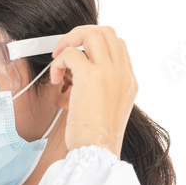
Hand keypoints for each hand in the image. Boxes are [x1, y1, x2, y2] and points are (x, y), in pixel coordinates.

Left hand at [48, 25, 136, 157]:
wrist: (97, 152)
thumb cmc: (97, 139)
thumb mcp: (110, 109)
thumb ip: (104, 89)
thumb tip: (80, 77)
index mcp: (129, 81)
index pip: (117, 45)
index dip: (95, 45)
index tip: (79, 58)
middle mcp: (122, 73)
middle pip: (106, 31)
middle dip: (81, 35)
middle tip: (66, 51)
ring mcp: (108, 72)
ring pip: (90, 33)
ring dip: (68, 42)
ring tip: (59, 62)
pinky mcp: (89, 77)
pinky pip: (70, 53)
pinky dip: (58, 62)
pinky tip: (56, 80)